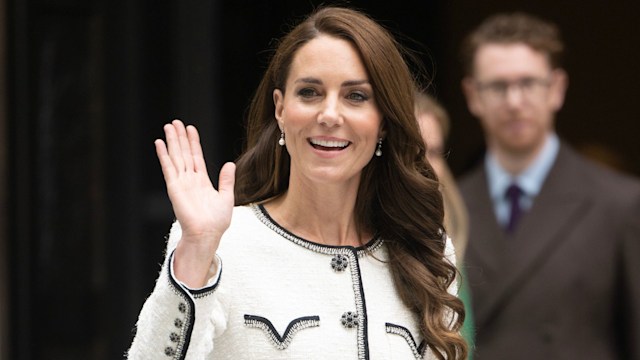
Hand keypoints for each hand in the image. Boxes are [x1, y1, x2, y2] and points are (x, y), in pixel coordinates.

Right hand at [155, 119, 235, 285]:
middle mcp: (190, 179)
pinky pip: (168, 168)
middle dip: (180, 137)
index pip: (196, 156)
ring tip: (168, 126)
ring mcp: (181, 182)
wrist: (208, 233)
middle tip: (176, 122)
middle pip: (184, 153)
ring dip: (172, 141)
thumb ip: (226, 180)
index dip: (193, 142)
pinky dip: (164, 155)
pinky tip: (159, 144)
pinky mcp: (174, 187)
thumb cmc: (217, 221)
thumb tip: (230, 164)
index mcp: (202, 181)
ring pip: (176, 156)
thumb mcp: (226, 196)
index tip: (191, 128)